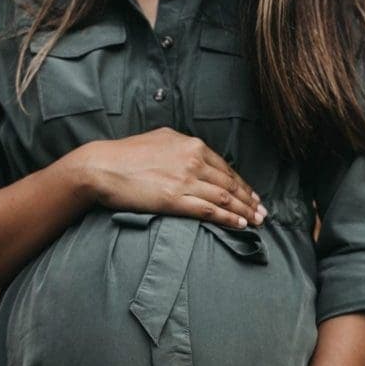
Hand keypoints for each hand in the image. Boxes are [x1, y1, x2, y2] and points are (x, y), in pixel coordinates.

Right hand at [69, 127, 266, 228]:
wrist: (101, 167)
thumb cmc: (125, 155)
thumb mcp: (159, 140)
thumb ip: (180, 147)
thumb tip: (192, 152)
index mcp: (190, 145)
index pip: (225, 167)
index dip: (242, 184)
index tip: (251, 195)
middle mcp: (192, 159)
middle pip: (229, 183)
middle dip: (249, 199)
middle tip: (263, 212)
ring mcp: (185, 179)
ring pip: (224, 197)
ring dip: (244, 211)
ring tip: (256, 221)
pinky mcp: (175, 199)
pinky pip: (209, 210)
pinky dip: (228, 218)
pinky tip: (239, 225)